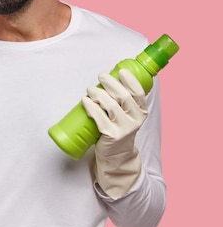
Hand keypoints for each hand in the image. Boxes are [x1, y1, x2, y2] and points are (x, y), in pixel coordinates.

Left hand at [82, 69, 147, 198]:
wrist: (116, 154)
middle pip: (123, 96)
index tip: (120, 71)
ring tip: (90, 89)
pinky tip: (85, 101)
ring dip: (98, 94)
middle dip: (111, 83)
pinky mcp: (111, 135)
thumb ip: (121, 99)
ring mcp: (124, 128)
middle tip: (101, 76)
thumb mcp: (126, 114)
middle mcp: (135, 120)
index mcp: (142, 112)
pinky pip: (100, 118)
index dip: (130, 81)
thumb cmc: (118, 128)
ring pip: (110, 106)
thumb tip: (107, 79)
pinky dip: (91, 107)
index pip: (139, 93)